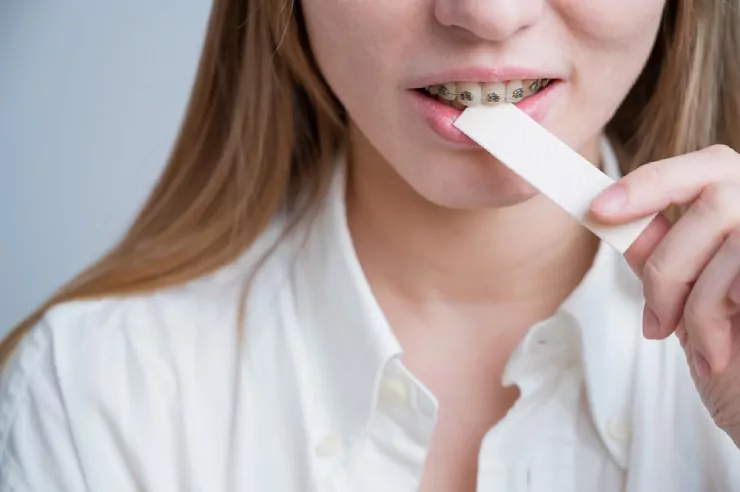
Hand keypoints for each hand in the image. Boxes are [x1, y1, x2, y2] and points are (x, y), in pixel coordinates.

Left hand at [590, 144, 739, 444]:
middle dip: (668, 259)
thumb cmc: (737, 366)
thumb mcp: (687, 304)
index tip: (598, 208)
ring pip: (726, 230)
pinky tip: (717, 355)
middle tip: (655, 316)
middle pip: (714, 195)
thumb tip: (617, 215)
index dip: (652, 181)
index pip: (710, 164)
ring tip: (692, 341)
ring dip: (688, 296)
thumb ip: (663, 253)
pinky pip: (732, 279)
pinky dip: (710, 321)